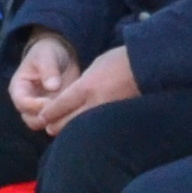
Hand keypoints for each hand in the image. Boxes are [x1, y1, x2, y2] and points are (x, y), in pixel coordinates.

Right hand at [7, 34, 80, 126]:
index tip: (51, 102)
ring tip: (71, 113)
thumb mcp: (46, 56)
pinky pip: (57, 123)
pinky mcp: (53, 113)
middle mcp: (27, 103)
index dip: (35, 105)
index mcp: (19, 88)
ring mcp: (40, 110)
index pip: (22, 103)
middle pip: (31, 120)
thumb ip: (48, 69)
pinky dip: (65, 122)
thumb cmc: (48, 53)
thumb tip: (52, 86)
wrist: (60, 56)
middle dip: (46, 118)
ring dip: (56, 122)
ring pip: (44, 125)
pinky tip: (76, 116)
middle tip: (63, 110)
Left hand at [24, 45, 139, 137]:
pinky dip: (88, 131)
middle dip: (55, 125)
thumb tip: (71, 99)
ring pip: (80, 129)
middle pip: (66, 123)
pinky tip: (86, 130)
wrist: (150, 67)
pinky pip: (97, 129)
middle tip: (49, 126)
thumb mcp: (95, 66)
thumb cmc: (121, 61)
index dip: (47, 113)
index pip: (59, 106)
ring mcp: (107, 114)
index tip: (42, 117)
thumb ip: (81, 84)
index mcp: (86, 88)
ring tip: (65, 130)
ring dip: (70, 130)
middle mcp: (94, 104)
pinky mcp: (117, 120)